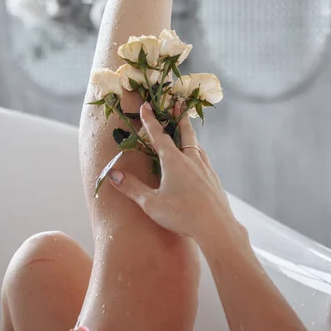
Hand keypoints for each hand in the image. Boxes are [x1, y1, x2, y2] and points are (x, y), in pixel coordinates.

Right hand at [108, 101, 240, 243]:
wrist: (217, 227)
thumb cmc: (182, 215)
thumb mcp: (151, 203)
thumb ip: (132, 187)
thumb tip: (113, 174)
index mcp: (174, 161)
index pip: (159, 136)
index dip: (150, 120)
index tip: (145, 105)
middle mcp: (191, 159)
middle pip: (185, 133)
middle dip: (179, 117)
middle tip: (178, 103)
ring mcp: (205, 169)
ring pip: (197, 146)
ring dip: (190, 135)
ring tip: (187, 132)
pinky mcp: (214, 180)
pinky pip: (204, 160)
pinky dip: (198, 153)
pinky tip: (199, 161)